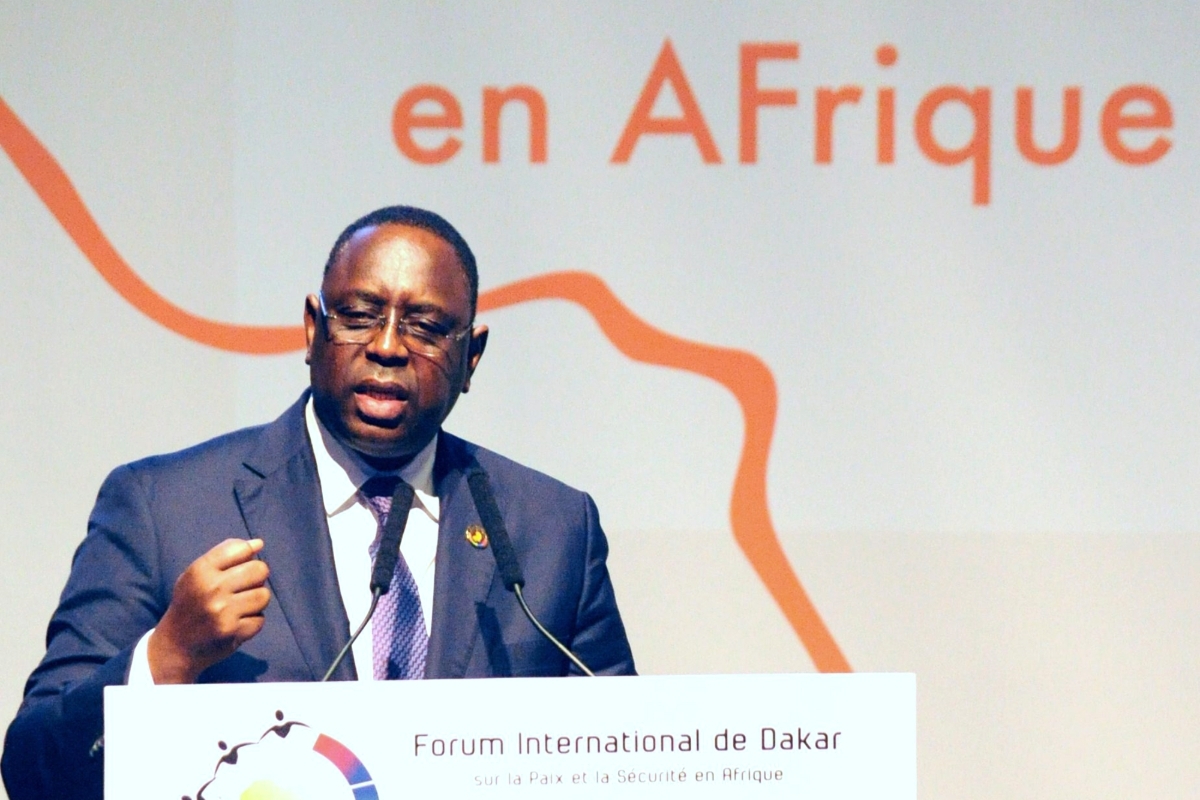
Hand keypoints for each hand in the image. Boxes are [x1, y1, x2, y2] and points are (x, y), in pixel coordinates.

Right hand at [148, 538, 269, 683]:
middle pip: (259, 570)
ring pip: (264, 595)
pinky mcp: (232, 632)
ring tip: (240, 606)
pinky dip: (252, 622)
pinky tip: (236, 624)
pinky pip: (260, 619)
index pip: (240, 549)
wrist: (174, 645)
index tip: (239, 567)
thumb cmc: (190, 604)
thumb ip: (226, 555)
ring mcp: (223, 611)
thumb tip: (259, 544)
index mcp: (200, 570)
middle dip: (257, 578)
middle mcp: (211, 588)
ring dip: (256, 601)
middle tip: (244, 588)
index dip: (247, 556)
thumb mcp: (198, 574)